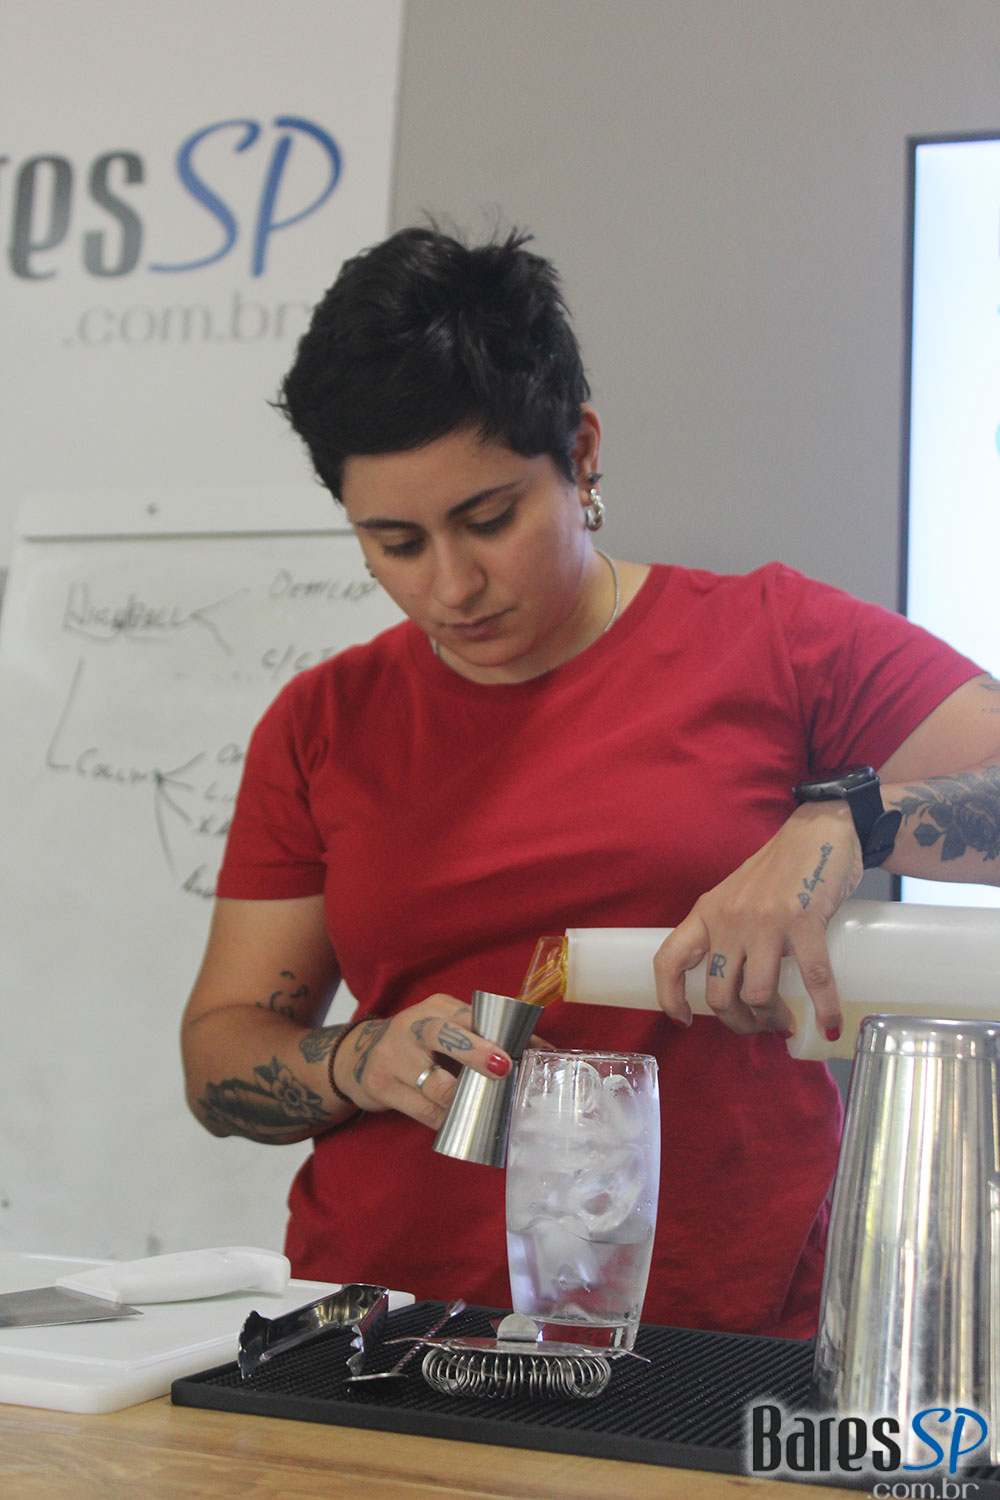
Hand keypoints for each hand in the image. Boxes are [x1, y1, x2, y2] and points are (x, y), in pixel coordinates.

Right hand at [330, 994, 514, 1129]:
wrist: (359, 1058)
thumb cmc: (418, 1046)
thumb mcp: (446, 1031)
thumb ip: (483, 1038)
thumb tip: (539, 1050)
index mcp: (436, 1008)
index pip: (473, 1016)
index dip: (504, 1034)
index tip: (528, 1051)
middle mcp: (413, 1026)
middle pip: (443, 1035)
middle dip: (475, 1052)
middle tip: (502, 1067)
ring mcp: (394, 1056)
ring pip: (434, 1082)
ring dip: (462, 1099)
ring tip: (484, 1109)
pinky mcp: (381, 1085)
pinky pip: (421, 1109)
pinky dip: (443, 1119)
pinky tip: (458, 1123)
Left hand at [653, 803, 862, 1039]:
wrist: (819, 830)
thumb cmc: (781, 869)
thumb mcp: (738, 897)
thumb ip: (729, 930)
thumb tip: (737, 985)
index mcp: (707, 912)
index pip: (669, 959)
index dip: (669, 997)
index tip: (683, 1020)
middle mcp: (729, 919)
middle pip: (718, 993)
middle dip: (739, 1023)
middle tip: (759, 1027)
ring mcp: (765, 920)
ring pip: (758, 994)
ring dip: (774, 1020)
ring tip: (787, 1023)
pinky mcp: (803, 920)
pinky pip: (812, 978)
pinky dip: (824, 1010)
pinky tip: (829, 1026)